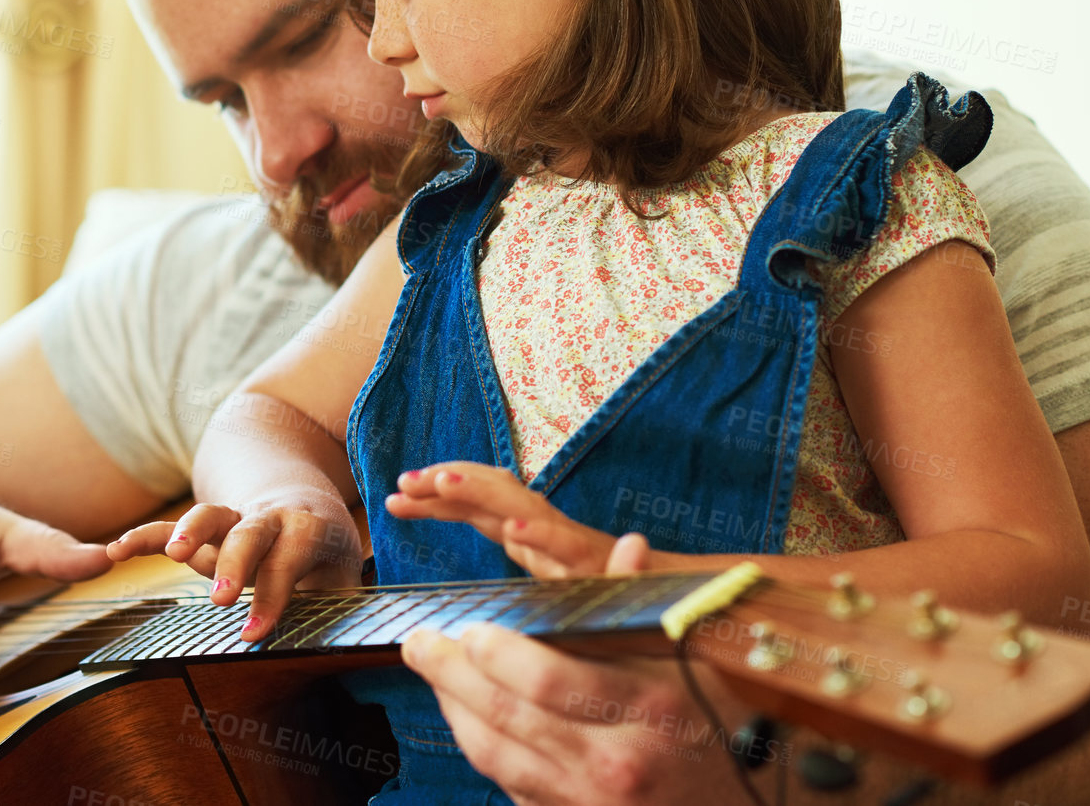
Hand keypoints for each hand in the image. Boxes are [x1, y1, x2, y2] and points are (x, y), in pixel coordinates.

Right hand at [107, 493, 362, 640]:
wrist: (307, 501)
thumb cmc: (327, 555)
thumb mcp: (345, 578)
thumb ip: (343, 612)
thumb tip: (348, 657)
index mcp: (309, 529)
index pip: (290, 558)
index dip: (273, 594)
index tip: (255, 633)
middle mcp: (270, 518)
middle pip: (249, 533)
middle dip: (234, 562)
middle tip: (221, 599)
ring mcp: (234, 520)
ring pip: (210, 515)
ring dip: (190, 531)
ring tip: (172, 554)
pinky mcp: (206, 530)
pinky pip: (171, 527)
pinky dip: (145, 536)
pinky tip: (115, 552)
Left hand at [386, 462, 649, 577]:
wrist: (696, 610)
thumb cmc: (625, 599)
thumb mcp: (560, 586)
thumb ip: (529, 566)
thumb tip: (491, 551)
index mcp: (537, 538)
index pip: (477, 508)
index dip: (436, 499)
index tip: (393, 500)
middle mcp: (552, 534)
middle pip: (491, 497)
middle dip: (444, 486)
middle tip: (401, 484)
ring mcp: (576, 546)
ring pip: (525, 508)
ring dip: (481, 490)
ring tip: (441, 480)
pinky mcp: (604, 565)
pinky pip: (570, 546)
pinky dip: (542, 534)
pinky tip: (513, 531)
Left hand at [401, 623, 751, 805]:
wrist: (759, 804)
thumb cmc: (720, 718)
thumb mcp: (694, 658)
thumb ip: (648, 606)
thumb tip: (630, 546)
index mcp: (648, 708)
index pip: (547, 679)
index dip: (494, 652)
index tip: (465, 625)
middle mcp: (617, 762)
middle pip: (508, 716)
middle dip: (450, 675)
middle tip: (418, 641)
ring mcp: (594, 803)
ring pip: (498, 755)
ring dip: (454, 709)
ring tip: (430, 669)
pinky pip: (511, 787)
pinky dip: (480, 746)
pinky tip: (464, 713)